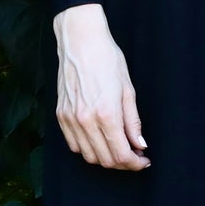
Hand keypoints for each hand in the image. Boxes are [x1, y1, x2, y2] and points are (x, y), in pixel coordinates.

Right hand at [54, 3, 149, 170]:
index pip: (121, 154)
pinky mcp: (61, 115)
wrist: (80, 42)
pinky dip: (88, 149)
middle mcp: (86, 120)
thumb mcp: (128, 90)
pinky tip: (100, 140)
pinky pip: (74, 145)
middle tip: (134, 156)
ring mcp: (71, 119)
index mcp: (106, 114)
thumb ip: (133, 122)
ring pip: (88, 156)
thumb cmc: (107, 60)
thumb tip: (140, 145)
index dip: (135, 163)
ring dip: (106, 158)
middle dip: (123, 163)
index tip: (143, 160)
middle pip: (105, 160)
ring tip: (118, 148)